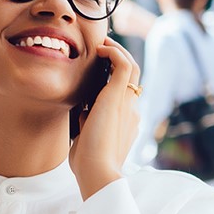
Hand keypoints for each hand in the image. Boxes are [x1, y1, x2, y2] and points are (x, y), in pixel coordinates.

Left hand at [69, 36, 140, 199]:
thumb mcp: (87, 138)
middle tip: (100, 48)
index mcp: (125, 121)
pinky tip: (100, 49)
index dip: (112, 77)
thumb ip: (87, 122)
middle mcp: (131, 110)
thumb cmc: (88, 162)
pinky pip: (124, 66)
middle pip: (131, 76)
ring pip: (131, 67)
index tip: (97, 68)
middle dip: (117, 59)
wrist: (97, 171)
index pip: (123, 93)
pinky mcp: (119, 97)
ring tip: (101, 43)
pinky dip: (114, 53)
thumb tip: (81, 109)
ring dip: (117, 51)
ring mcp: (128, 103)